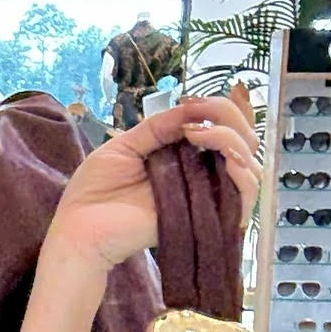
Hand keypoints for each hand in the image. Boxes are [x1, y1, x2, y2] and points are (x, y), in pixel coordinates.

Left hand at [42, 86, 262, 274]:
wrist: (81, 229)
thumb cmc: (95, 191)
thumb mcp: (125, 145)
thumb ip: (158, 127)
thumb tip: (190, 109)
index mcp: (180, 155)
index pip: (220, 127)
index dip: (219, 108)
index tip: (191, 101)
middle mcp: (199, 173)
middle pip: (243, 140)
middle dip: (230, 117)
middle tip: (199, 116)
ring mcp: (207, 195)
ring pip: (249, 163)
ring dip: (232, 139)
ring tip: (200, 135)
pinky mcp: (209, 216)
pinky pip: (245, 195)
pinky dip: (242, 170)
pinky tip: (221, 157)